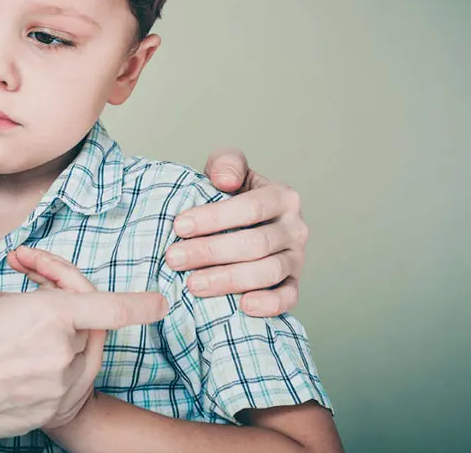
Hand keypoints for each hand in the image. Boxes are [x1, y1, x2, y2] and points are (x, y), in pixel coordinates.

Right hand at [0, 259, 166, 441]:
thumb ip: (28, 299)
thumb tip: (37, 307)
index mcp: (50, 316)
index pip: (113, 309)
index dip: (142, 304)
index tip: (162, 302)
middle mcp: (61, 355)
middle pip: (92, 326)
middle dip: (71, 300)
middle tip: (33, 280)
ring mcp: (54, 391)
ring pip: (80, 356)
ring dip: (63, 335)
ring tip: (21, 322)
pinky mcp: (42, 414)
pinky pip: (65, 384)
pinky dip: (54, 366)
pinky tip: (19, 355)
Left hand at [165, 147, 307, 316]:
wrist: (241, 224)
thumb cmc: (229, 197)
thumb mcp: (226, 171)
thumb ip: (226, 164)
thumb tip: (225, 180)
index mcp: (282, 197)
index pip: (250, 208)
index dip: (214, 218)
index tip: (179, 226)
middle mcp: (295, 228)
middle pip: (255, 243)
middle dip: (211, 252)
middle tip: (174, 258)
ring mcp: (297, 259)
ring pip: (268, 272)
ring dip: (228, 280)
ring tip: (192, 284)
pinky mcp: (293, 284)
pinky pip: (288, 297)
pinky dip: (268, 304)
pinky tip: (243, 306)